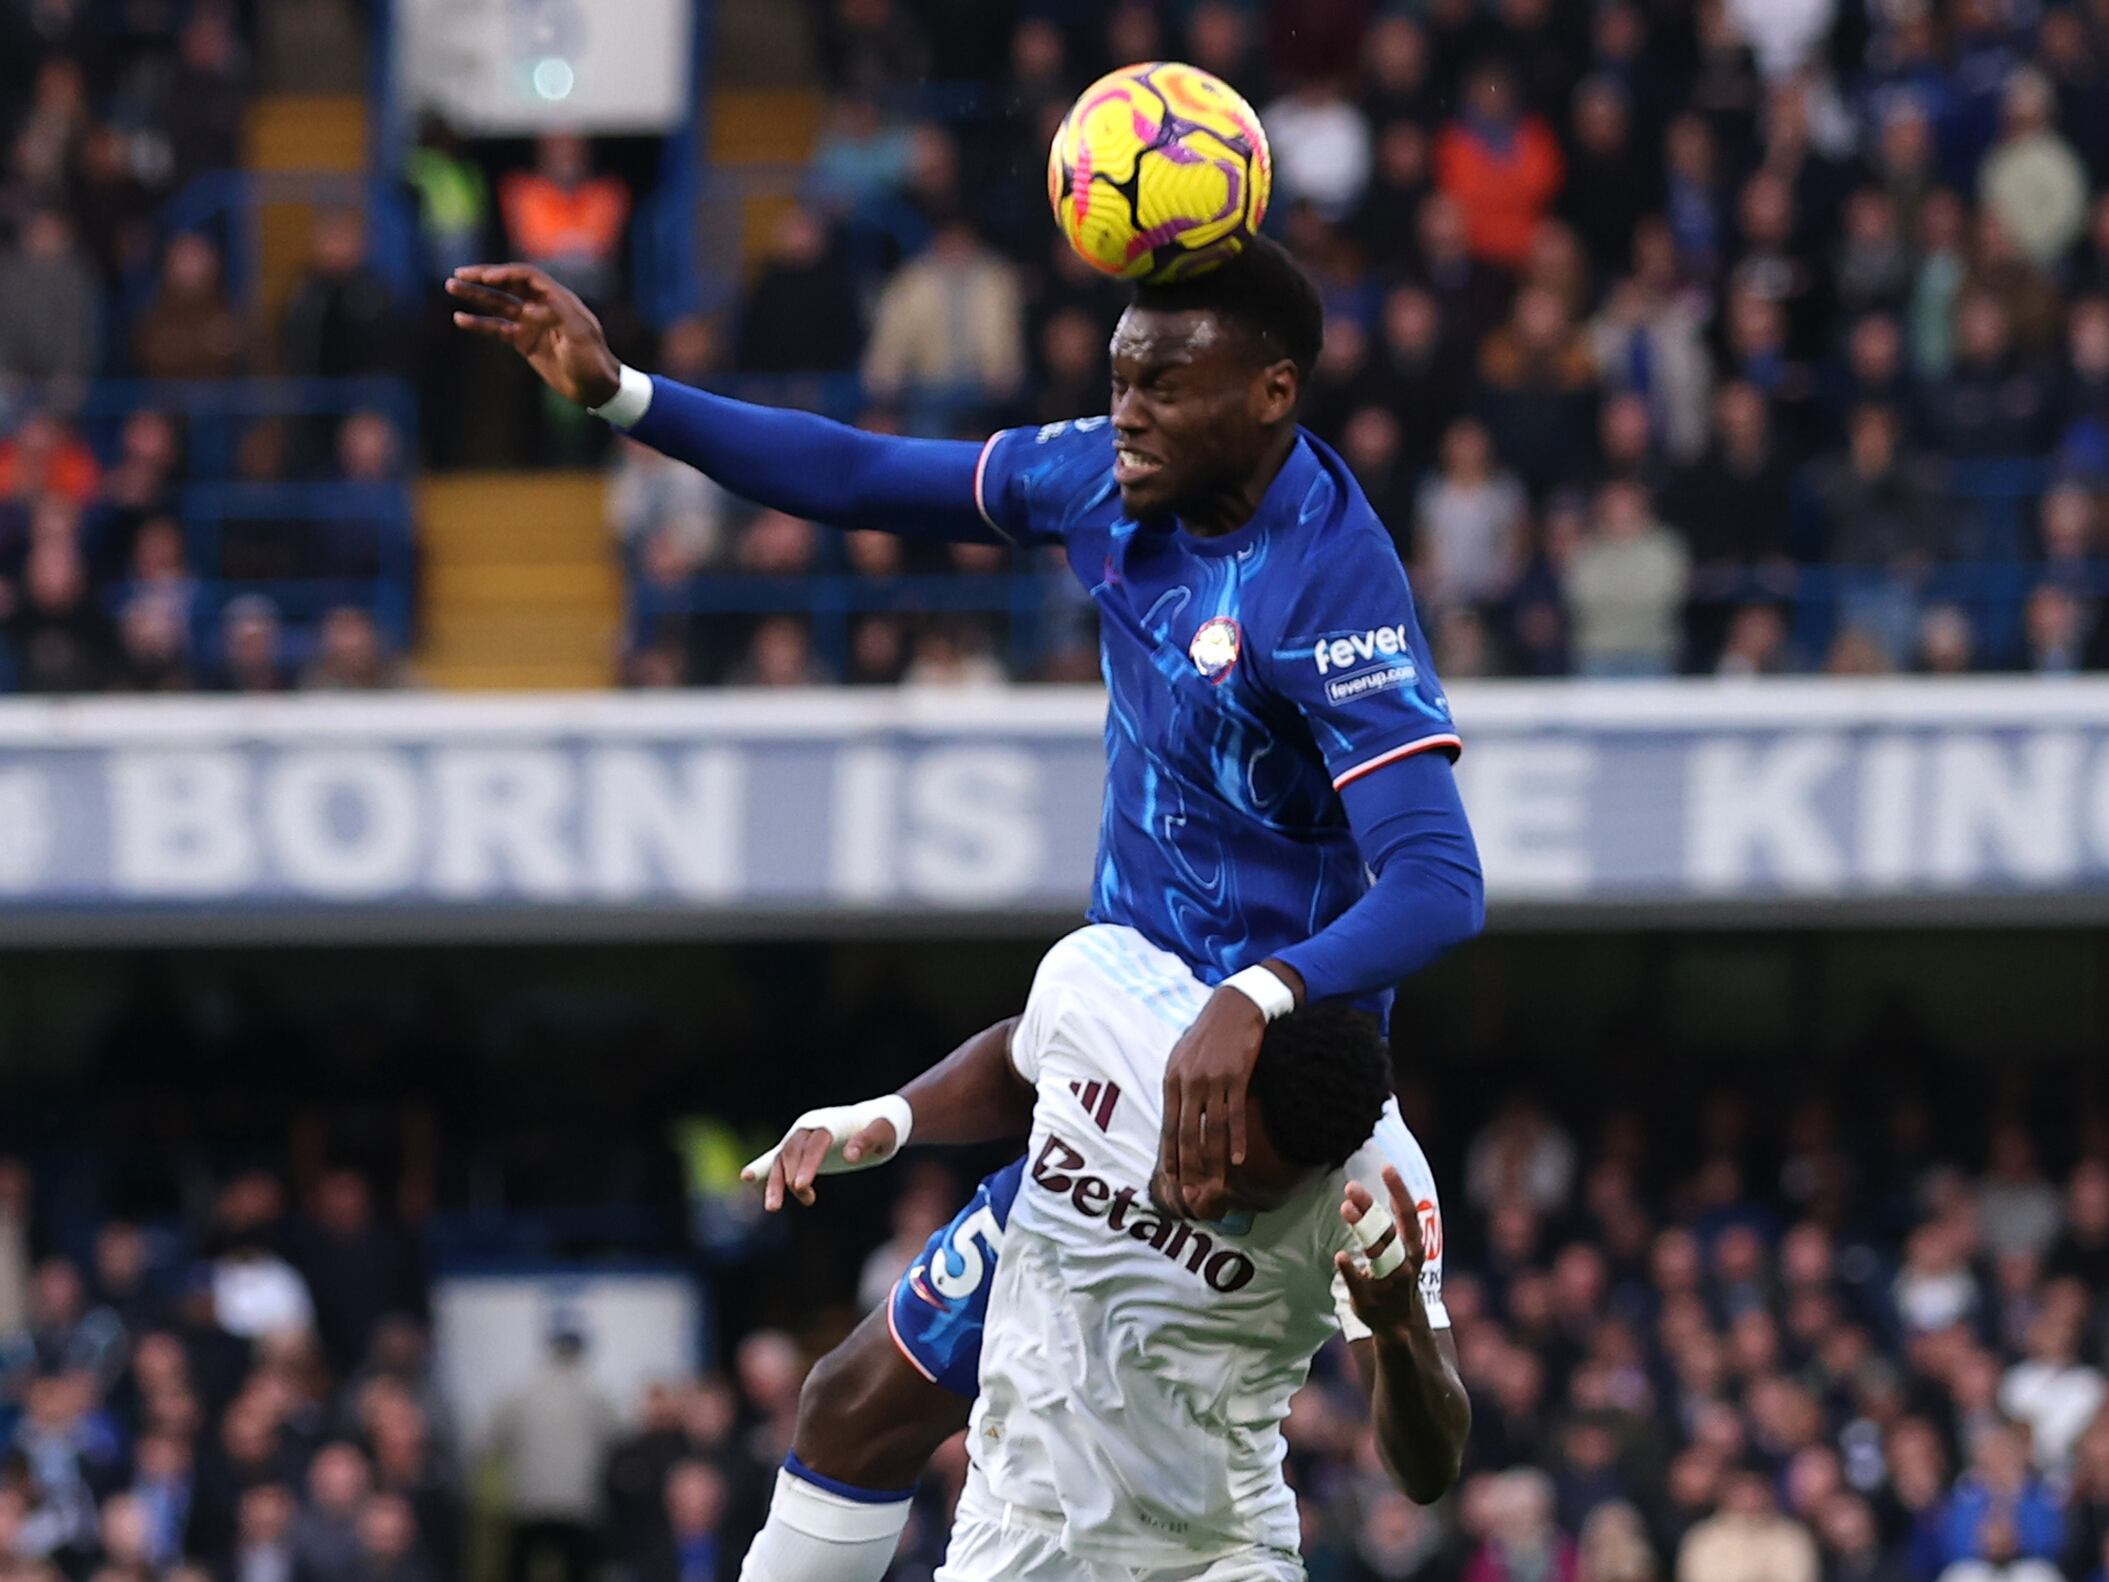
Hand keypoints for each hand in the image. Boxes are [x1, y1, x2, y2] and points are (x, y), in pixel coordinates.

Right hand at [446, 263, 622, 408]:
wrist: (595, 388)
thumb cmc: (593, 360)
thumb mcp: (581, 336)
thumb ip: (560, 315)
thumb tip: (535, 304)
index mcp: (558, 299)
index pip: (526, 277)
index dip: (505, 273)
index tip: (486, 277)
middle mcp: (542, 306)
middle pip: (508, 284)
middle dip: (483, 277)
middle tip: (458, 274)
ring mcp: (531, 323)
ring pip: (498, 303)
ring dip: (475, 295)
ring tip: (451, 287)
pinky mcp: (524, 341)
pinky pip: (497, 328)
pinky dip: (479, 323)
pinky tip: (460, 319)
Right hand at [739, 1103, 903, 1210]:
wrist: (876, 1120)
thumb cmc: (884, 1127)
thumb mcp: (883, 1133)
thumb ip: (867, 1141)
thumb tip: (850, 1155)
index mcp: (830, 1122)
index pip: (815, 1142)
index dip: (807, 1164)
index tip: (802, 1187)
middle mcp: (810, 1127)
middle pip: (792, 1151)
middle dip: (788, 1177)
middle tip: (790, 1201)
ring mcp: (802, 1138)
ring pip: (781, 1159)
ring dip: (774, 1182)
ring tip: (773, 1208)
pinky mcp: (800, 1150)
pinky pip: (777, 1159)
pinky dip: (762, 1167)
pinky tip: (746, 1177)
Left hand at [1157, 980, 1269, 1218]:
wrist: (1235, 1006)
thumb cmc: (1209, 1035)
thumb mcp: (1184, 1058)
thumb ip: (1179, 1088)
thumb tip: (1175, 1119)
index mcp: (1172, 1080)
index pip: (1169, 1127)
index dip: (1171, 1157)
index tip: (1173, 1182)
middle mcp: (1188, 1082)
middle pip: (1187, 1134)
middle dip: (1190, 1168)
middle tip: (1194, 1195)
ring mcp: (1212, 1079)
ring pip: (1211, 1129)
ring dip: (1213, 1161)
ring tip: (1217, 1185)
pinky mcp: (1236, 1075)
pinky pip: (1235, 1114)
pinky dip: (1235, 1139)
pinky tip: (1237, 1159)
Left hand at [1335, 1165, 1430, 1337]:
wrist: (1400, 1324)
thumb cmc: (1399, 1274)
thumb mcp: (1403, 1246)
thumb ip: (1392, 1217)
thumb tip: (1387, 1181)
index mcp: (1413, 1248)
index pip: (1408, 1214)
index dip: (1399, 1190)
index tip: (1387, 1167)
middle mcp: (1404, 1263)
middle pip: (1388, 1231)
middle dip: (1371, 1209)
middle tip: (1351, 1186)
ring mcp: (1387, 1283)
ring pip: (1376, 1253)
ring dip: (1362, 1230)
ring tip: (1345, 1208)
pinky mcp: (1368, 1299)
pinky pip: (1359, 1283)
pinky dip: (1350, 1270)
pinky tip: (1340, 1256)